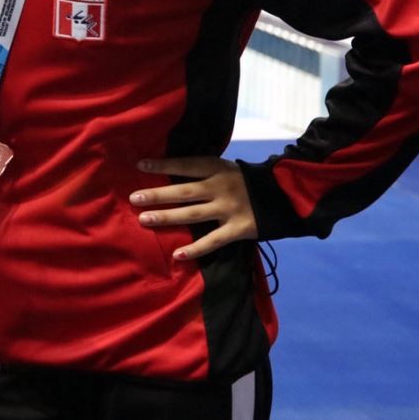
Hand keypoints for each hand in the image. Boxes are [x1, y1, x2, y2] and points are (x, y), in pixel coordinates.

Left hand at [129, 157, 256, 261]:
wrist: (284, 196)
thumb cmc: (244, 180)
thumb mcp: (225, 168)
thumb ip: (202, 172)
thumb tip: (168, 172)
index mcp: (217, 168)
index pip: (185, 165)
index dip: (163, 165)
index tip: (140, 165)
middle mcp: (221, 188)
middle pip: (184, 192)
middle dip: (158, 195)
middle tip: (134, 198)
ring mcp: (229, 209)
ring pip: (193, 215)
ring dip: (167, 217)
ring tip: (144, 219)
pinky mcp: (239, 229)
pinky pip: (213, 241)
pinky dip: (195, 249)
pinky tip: (177, 255)